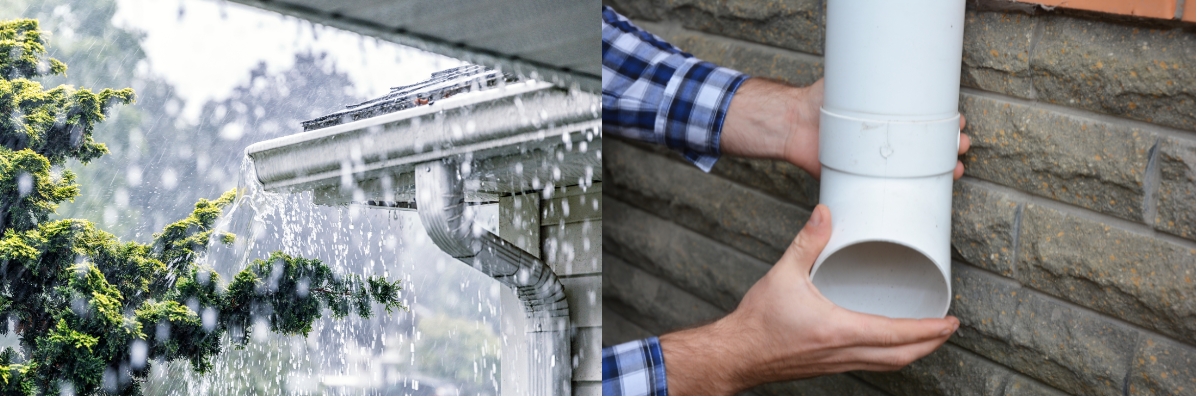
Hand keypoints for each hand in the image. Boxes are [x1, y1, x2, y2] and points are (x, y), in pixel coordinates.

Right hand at [659, 205, 958, 394]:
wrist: (736, 353)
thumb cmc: (758, 321)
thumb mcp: (783, 274)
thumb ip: (807, 242)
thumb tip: (824, 213)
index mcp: (839, 330)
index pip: (897, 334)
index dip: (929, 329)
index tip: (950, 321)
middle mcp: (844, 352)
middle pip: (901, 357)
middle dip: (930, 344)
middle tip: (947, 328)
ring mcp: (838, 363)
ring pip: (888, 365)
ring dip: (912, 352)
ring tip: (925, 335)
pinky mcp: (829, 366)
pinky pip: (870, 365)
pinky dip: (889, 355)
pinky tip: (885, 342)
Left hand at [720, 78, 971, 179]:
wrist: (795, 124)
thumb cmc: (823, 102)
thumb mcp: (852, 85)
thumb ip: (871, 78)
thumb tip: (891, 62)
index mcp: (891, 119)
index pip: (927, 123)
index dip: (946, 125)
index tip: (959, 124)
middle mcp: (888, 142)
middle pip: (929, 147)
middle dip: (951, 147)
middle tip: (960, 144)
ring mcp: (878, 162)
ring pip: (917, 170)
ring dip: (941, 170)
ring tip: (955, 169)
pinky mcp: (863, 180)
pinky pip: (890, 189)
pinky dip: (911, 192)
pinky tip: (929, 192)